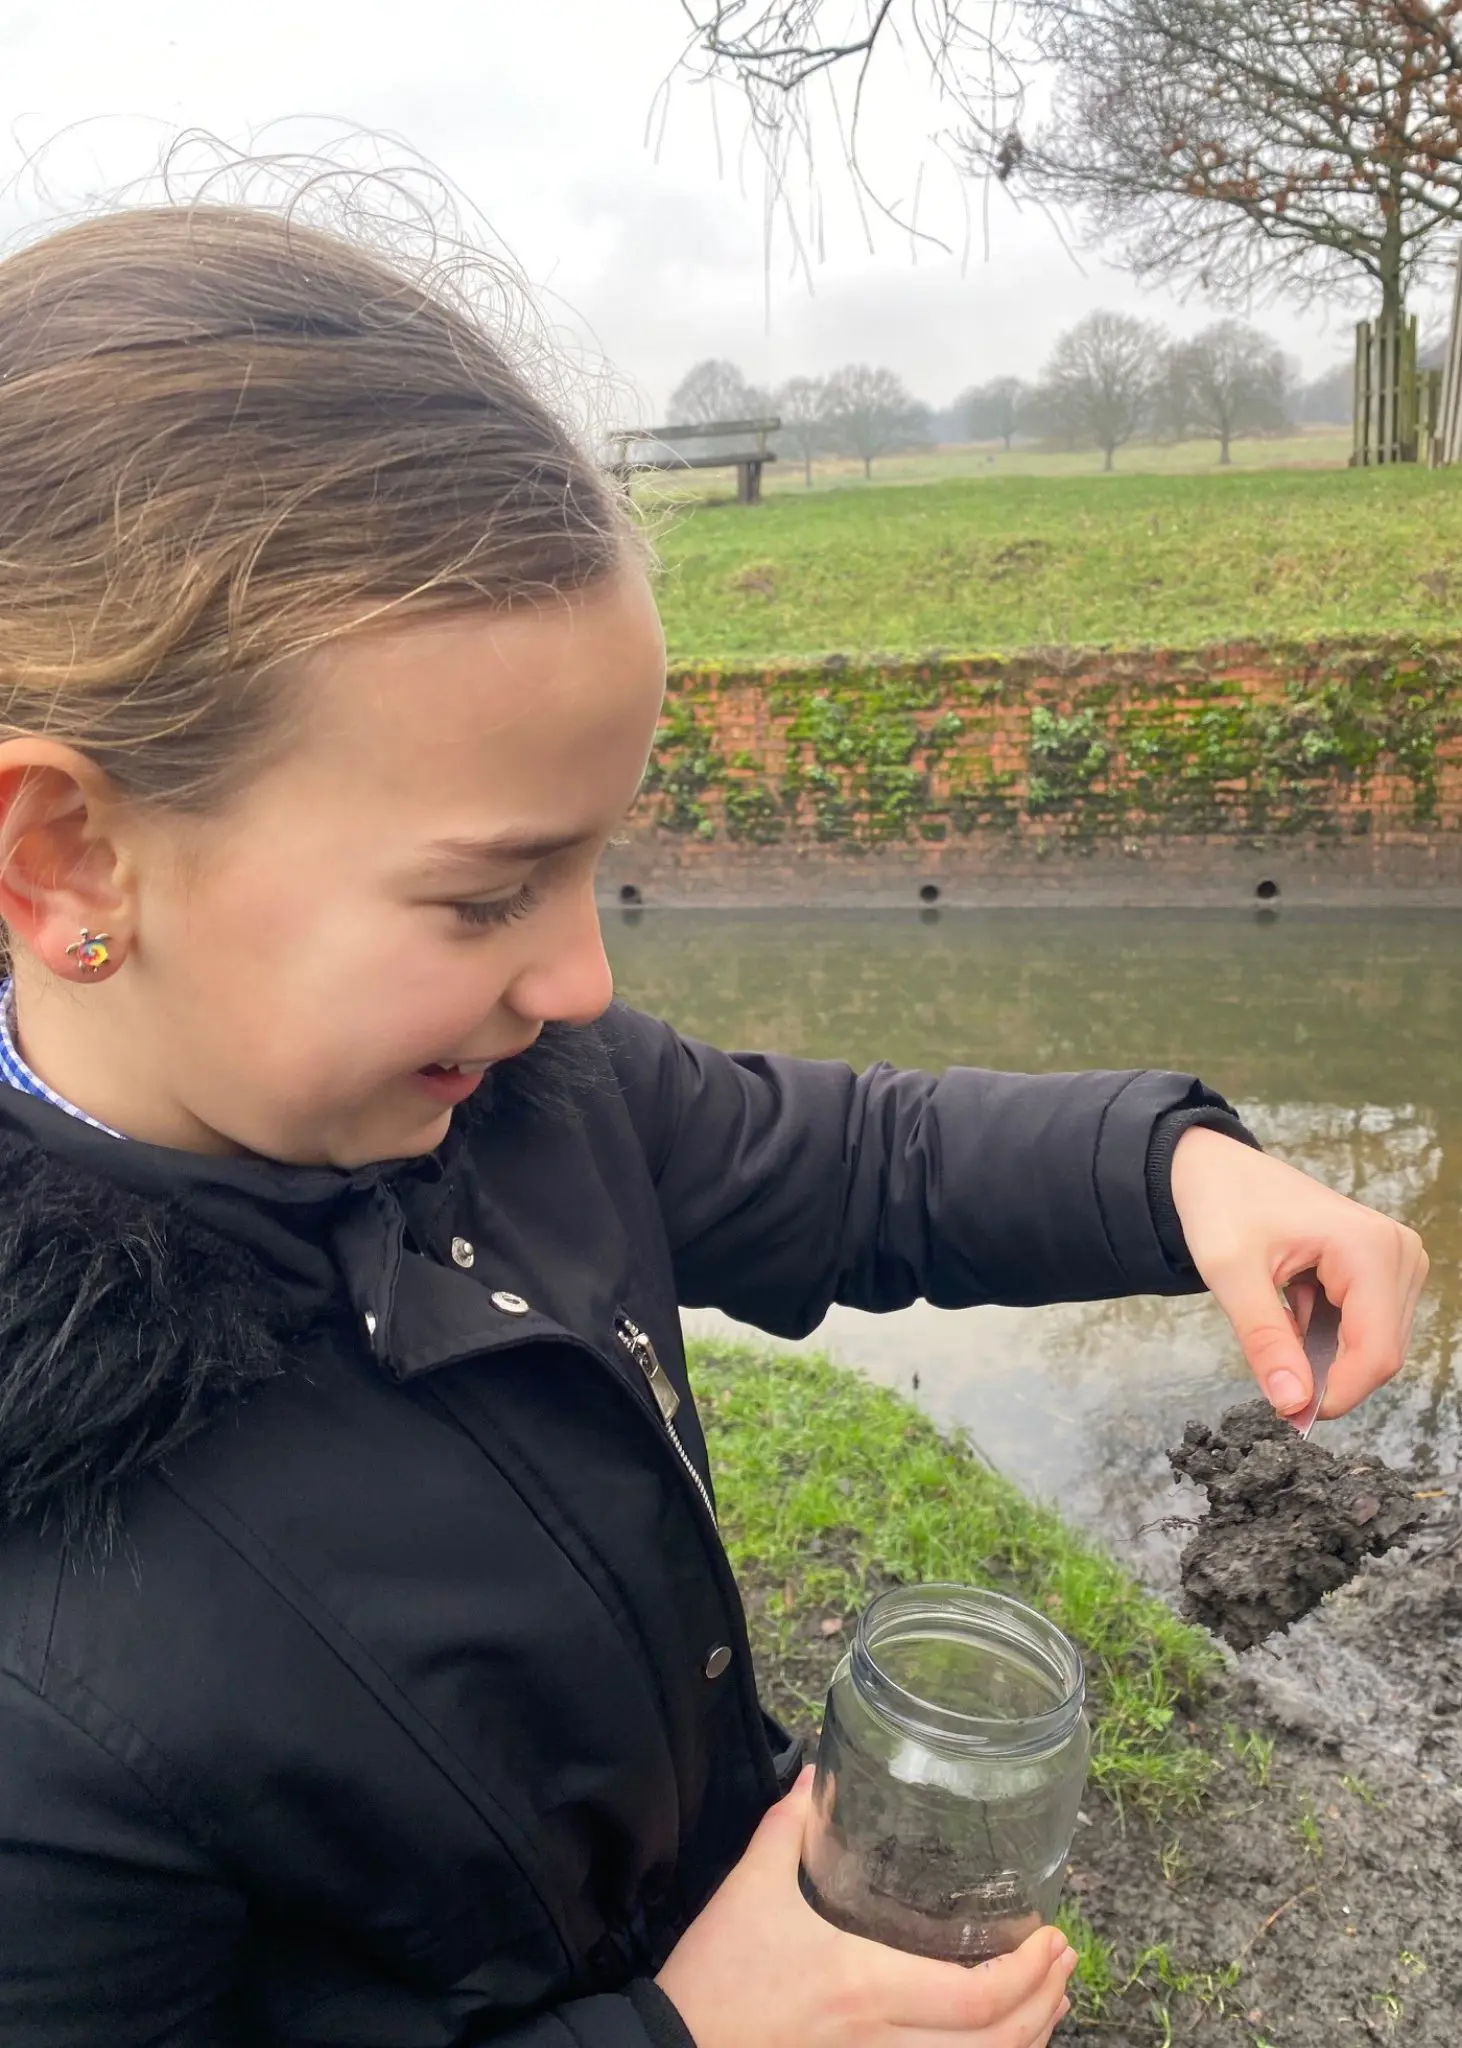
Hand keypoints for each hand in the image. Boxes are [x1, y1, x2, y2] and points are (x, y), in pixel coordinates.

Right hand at [656, 1770, 1076, 2046]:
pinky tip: (994, 2042)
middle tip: (1063, 1962)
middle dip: (1044, 2005)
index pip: (976, 1999)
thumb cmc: (715, 1975)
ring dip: (1025, 2042)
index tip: (1053, 1938)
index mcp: (862, 1986)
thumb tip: (819, 1776)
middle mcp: (880, 2043)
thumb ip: (789, 1826)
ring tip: (1045, 2001)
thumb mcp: (750, 1888)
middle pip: (995, 2047)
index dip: (1029, 1975)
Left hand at [1170, 1127, 1427, 1420]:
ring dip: (1324, 1354)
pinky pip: (1364, 1327)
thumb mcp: (1231, 1274)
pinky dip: (1324, 1336)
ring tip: (1276, 1322)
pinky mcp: (1384, 1268)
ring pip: (1374, 1345)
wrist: (1214, 1167)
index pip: (1376, 1352)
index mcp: (1369, 1248)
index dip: (1337, 1394)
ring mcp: (1396, 1259)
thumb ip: (1265, 1340)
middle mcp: (1397, 1251)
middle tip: (1271, 1373)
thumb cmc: (1221, 1206)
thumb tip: (1294, 1404)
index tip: (1290, 1414)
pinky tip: (1290, 1312)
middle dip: (1328, 1376)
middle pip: (1380, 1352)